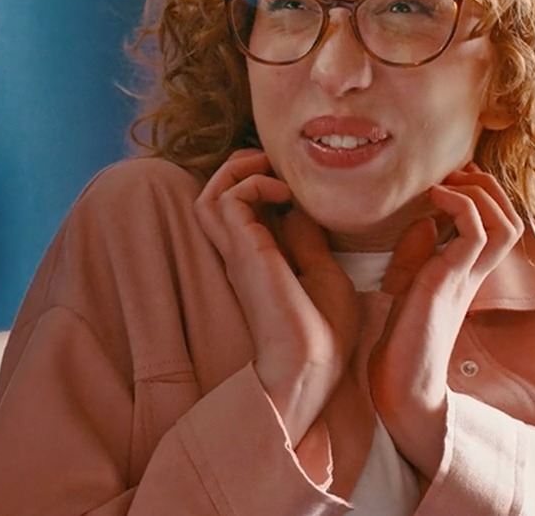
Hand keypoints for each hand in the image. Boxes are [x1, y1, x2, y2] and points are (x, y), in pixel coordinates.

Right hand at [194, 149, 358, 445]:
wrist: (312, 366)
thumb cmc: (322, 333)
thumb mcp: (324, 274)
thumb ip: (308, 241)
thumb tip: (300, 208)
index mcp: (258, 261)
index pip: (241, 210)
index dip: (262, 183)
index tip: (297, 184)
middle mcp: (240, 254)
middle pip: (214, 196)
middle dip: (241, 169)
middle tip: (277, 168)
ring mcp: (237, 252)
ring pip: (210, 193)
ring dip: (240, 171)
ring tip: (276, 174)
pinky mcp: (242, 251)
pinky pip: (228, 198)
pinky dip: (253, 182)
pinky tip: (284, 194)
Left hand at [371, 166, 522, 478]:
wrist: (401, 387)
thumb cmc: (400, 343)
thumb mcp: (407, 286)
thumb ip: (417, 254)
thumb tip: (423, 220)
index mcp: (467, 275)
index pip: (499, 227)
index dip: (484, 196)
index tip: (450, 181)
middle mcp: (474, 275)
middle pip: (512, 221)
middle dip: (488, 188)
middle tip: (455, 175)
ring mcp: (466, 278)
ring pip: (506, 224)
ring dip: (480, 193)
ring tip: (448, 184)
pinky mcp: (450, 281)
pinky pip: (476, 232)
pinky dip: (461, 206)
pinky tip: (434, 198)